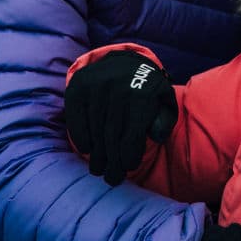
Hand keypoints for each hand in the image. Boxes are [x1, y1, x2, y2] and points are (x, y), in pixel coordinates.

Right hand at [62, 49, 177, 185]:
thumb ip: (165, 119)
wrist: (124, 62)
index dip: (129, 157)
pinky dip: (81, 137)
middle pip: (112, 136)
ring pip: (94, 130)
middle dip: (112, 162)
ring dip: (97, 155)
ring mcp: (95, 86)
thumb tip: (155, 136)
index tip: (129, 168)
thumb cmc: (146, 89)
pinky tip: (88, 150)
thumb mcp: (163, 100)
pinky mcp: (77, 87)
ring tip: (99, 169)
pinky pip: (76, 119)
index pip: (132, 135)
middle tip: (112, 178)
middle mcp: (116, 88)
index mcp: (141, 93)